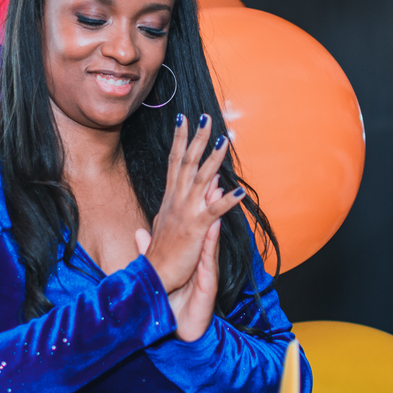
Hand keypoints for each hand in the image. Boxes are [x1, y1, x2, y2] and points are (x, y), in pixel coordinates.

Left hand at [136, 179, 221, 341]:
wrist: (181, 328)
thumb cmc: (174, 299)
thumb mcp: (159, 270)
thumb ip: (150, 249)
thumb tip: (139, 231)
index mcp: (187, 247)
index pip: (187, 215)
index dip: (187, 191)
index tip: (188, 166)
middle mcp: (199, 252)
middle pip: (203, 216)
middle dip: (207, 190)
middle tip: (210, 163)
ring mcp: (204, 264)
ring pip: (211, 231)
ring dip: (216, 207)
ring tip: (217, 183)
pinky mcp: (207, 278)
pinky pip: (210, 255)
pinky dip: (213, 238)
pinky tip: (215, 222)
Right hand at [141, 113, 243, 300]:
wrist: (153, 275)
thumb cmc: (159, 253)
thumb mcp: (164, 224)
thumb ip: (177, 205)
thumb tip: (197, 187)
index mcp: (170, 199)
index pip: (175, 162)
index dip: (180, 140)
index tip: (184, 120)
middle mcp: (176, 201)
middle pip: (187, 162)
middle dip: (196, 139)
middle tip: (205, 117)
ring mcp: (186, 213)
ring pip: (201, 179)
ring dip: (213, 159)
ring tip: (224, 140)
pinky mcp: (196, 228)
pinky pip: (214, 210)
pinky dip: (227, 200)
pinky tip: (239, 190)